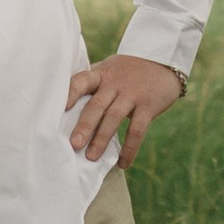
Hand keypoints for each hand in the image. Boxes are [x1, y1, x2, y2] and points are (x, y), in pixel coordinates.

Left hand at [67, 52, 183, 168]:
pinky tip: (123, 163)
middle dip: (85, 125)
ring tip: (91, 157)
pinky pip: (137, 129)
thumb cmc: (127, 71)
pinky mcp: (148, 105)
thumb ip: (91, 86)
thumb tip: (63, 111)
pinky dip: (129, 148)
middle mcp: (114, 83)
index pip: (81, 81)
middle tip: (74, 144)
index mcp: (100, 74)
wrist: (163, 61)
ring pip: (114, 117)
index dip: (70, 94)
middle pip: (97, 104)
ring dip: (102, 138)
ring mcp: (132, 94)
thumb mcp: (108, 70)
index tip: (60, 110)